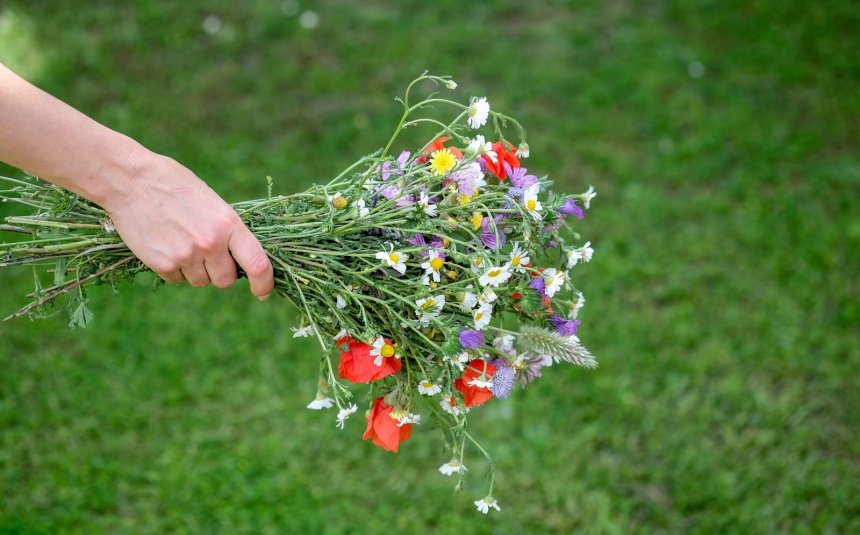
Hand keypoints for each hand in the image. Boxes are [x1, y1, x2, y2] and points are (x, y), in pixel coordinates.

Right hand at [103, 149, 273, 298]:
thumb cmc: (174, 186)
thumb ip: (227, 230)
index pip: (257, 264)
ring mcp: (186, 256)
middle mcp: (210, 243)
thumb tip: (238, 258)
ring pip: (201, 281)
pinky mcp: (162, 264)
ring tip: (181, 240)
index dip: (264, 283)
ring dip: (195, 270)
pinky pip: (177, 279)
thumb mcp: (211, 202)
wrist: (130, 180)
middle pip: (225, 280)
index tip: (263, 293)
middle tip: (207, 253)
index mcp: (228, 224)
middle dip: (220, 272)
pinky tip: (165, 243)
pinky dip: (174, 268)